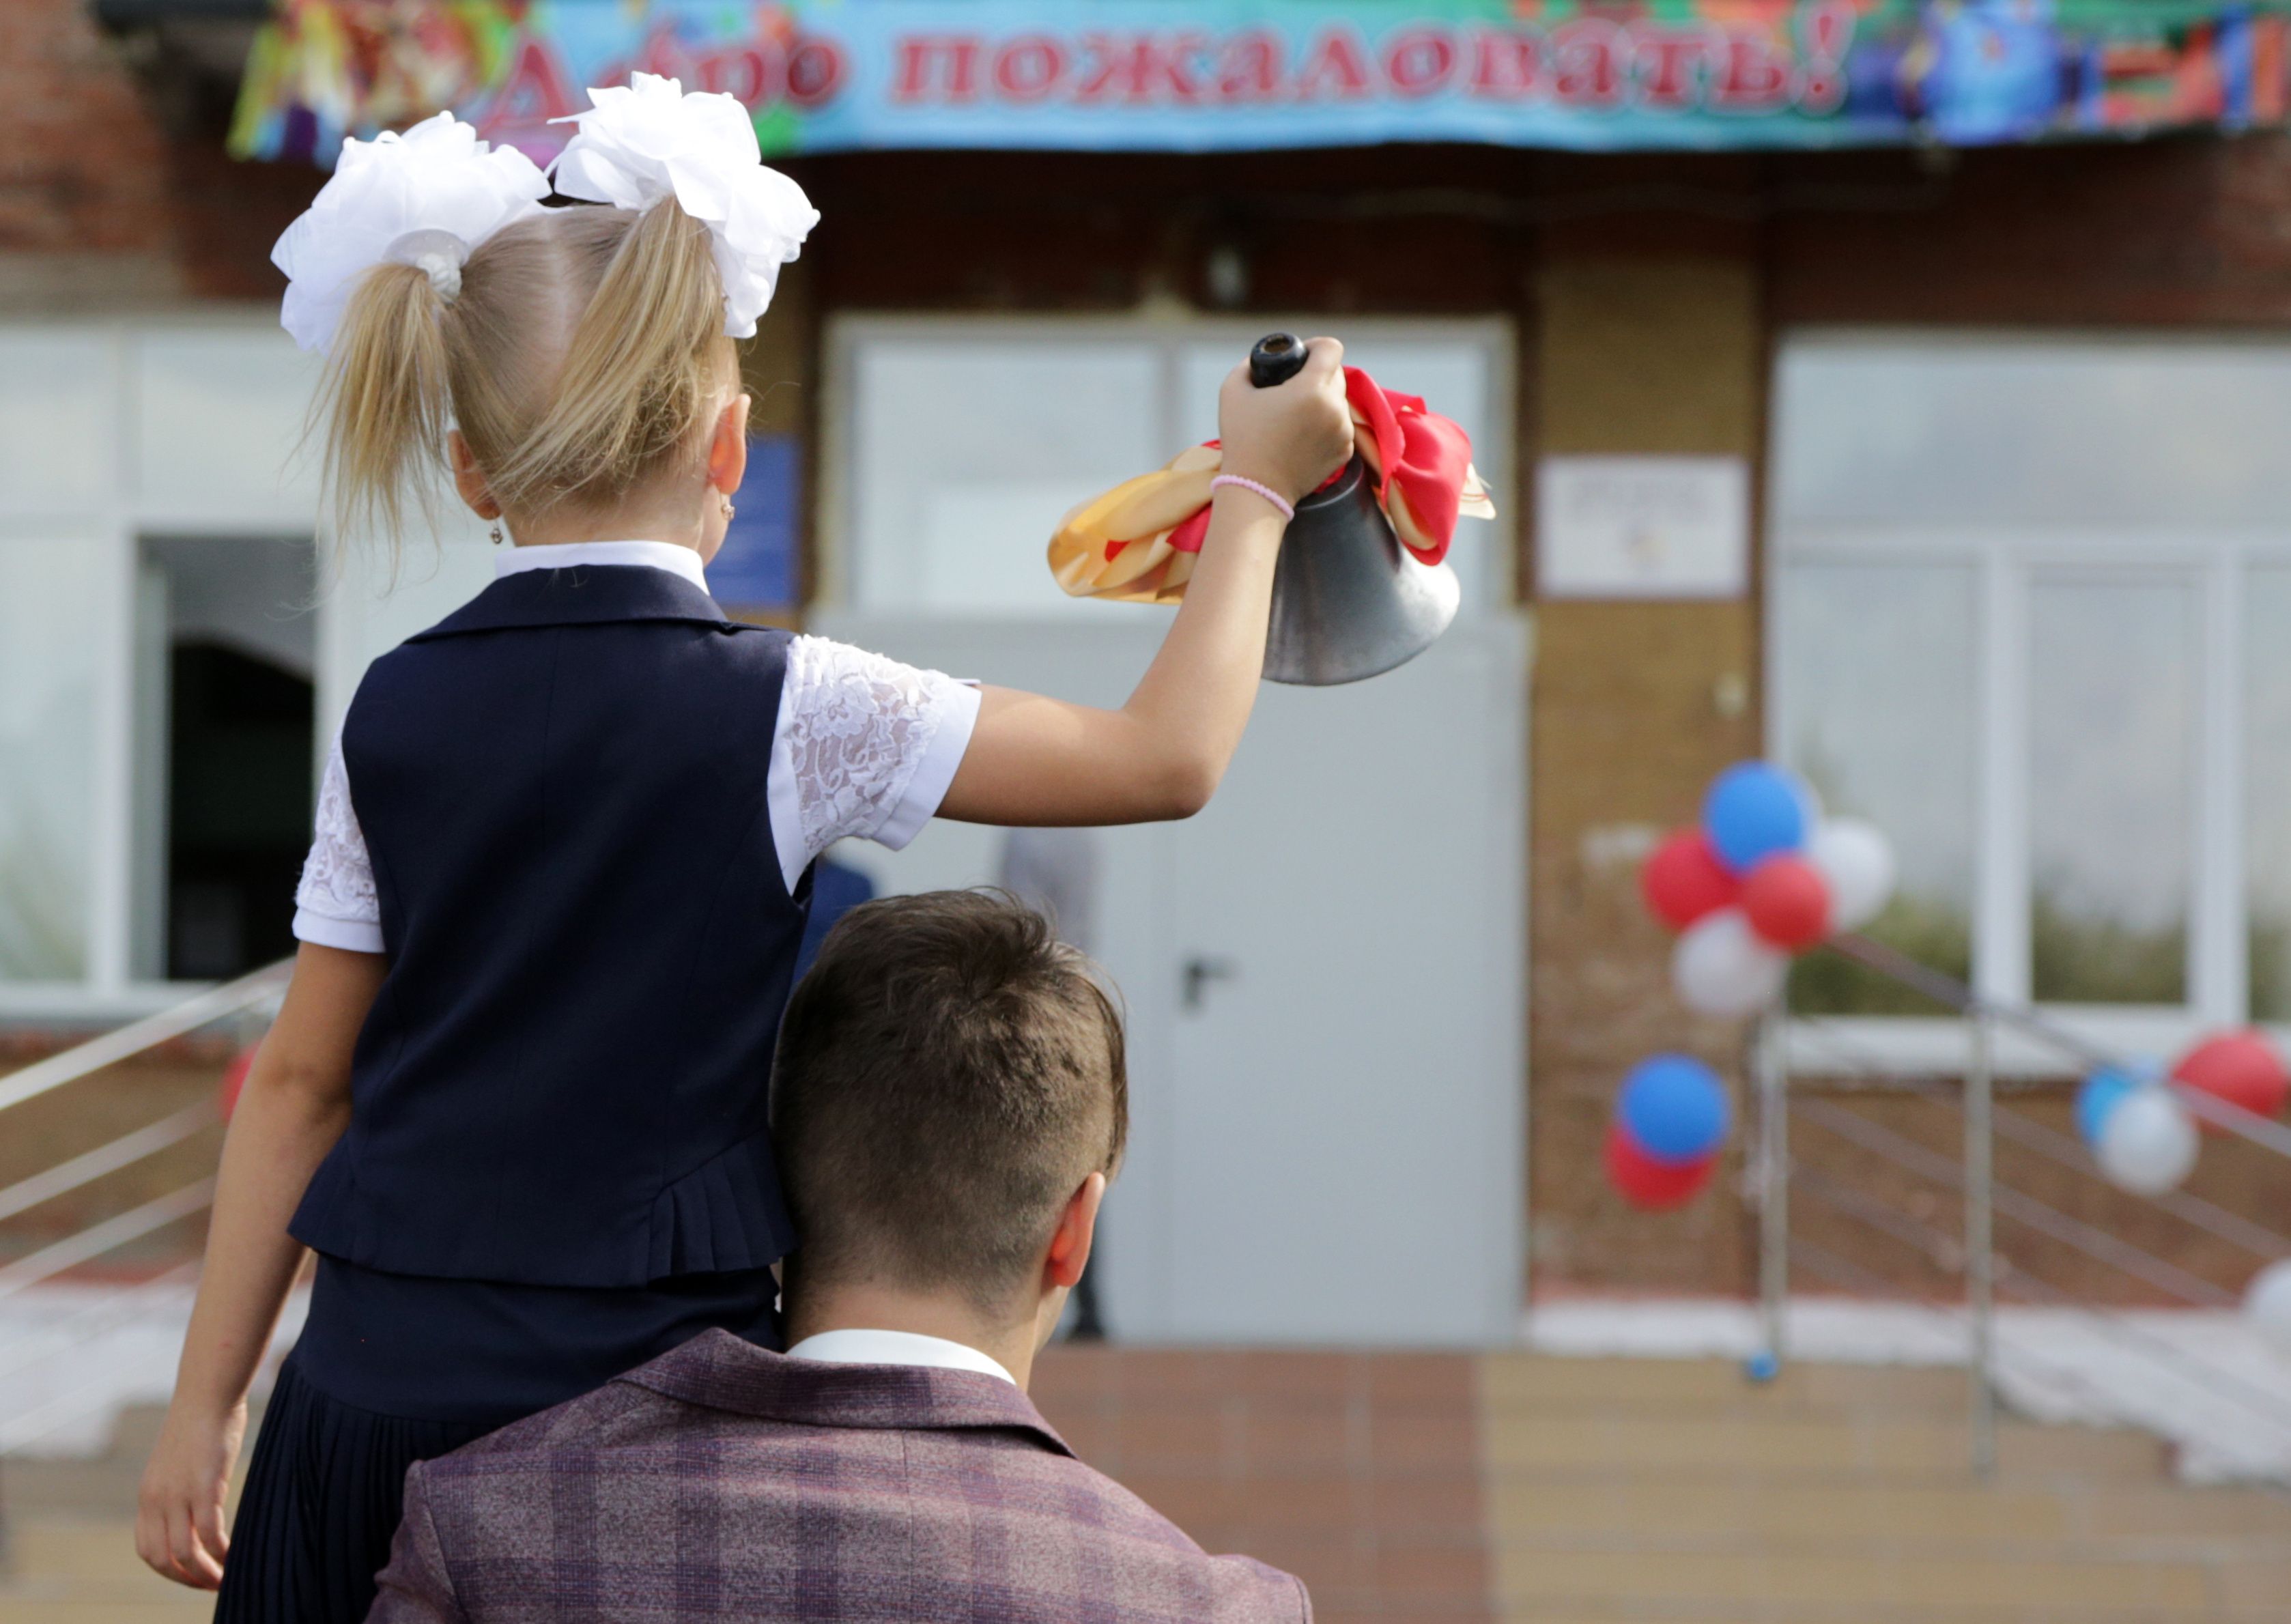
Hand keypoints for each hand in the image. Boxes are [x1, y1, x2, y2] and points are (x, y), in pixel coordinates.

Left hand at [136, 1395, 245, 1588]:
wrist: (207, 1393)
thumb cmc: (202, 1423)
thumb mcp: (180, 1463)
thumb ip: (180, 1489)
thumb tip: (197, 1510)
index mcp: (148, 1495)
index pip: (148, 1549)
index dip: (169, 1571)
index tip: (193, 1576)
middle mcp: (156, 1499)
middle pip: (162, 1558)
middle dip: (186, 1579)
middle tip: (212, 1585)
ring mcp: (177, 1494)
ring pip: (184, 1552)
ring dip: (204, 1573)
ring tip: (225, 1580)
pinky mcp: (202, 1486)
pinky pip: (208, 1532)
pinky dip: (220, 1552)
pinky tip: (234, 1557)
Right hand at [1215, 335, 1353, 505]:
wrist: (1257, 490)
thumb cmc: (1242, 440)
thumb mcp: (1232, 391)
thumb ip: (1249, 365)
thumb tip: (1261, 359)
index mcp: (1312, 389)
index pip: (1331, 348)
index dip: (1314, 346)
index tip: (1300, 357)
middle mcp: (1335, 408)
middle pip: (1336, 373)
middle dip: (1316, 375)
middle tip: (1292, 389)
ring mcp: (1344, 432)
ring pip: (1339, 400)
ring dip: (1322, 401)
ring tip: (1295, 416)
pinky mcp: (1345, 451)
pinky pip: (1340, 424)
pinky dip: (1326, 424)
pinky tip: (1302, 436)